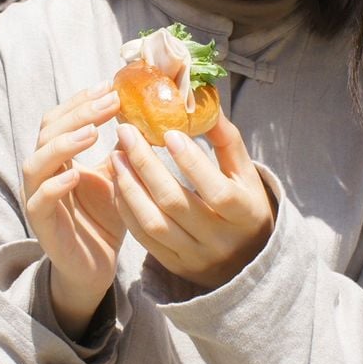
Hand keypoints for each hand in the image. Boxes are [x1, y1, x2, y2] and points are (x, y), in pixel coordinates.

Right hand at [22, 82, 124, 338]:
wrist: (96, 266)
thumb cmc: (105, 219)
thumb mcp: (119, 178)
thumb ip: (123, 151)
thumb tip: (145, 117)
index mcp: (59, 157)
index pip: (60, 119)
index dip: (82, 101)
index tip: (111, 87)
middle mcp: (43, 173)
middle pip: (47, 132)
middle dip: (78, 114)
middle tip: (110, 102)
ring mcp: (37, 198)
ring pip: (36, 162)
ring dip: (63, 144)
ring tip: (93, 133)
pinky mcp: (41, 224)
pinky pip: (41, 200)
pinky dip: (56, 186)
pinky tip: (77, 175)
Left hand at [111, 115, 274, 290]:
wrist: (245, 261)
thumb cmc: (244, 204)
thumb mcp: (245, 174)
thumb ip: (226, 139)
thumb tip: (203, 99)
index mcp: (246, 215)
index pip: (218, 191)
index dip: (193, 163)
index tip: (168, 131)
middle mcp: (219, 241)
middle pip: (176, 203)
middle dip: (146, 165)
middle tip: (126, 133)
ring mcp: (194, 256)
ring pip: (154, 223)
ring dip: (130, 186)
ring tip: (116, 155)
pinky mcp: (173, 264)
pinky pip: (143, 237)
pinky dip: (127, 207)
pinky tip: (118, 181)